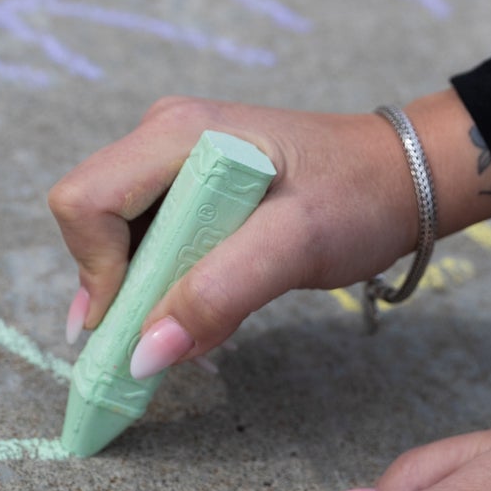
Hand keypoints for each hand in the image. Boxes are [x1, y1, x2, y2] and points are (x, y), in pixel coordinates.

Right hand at [47, 91, 490, 364]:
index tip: (138, 324)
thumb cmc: (358, 196)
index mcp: (176, 133)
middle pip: (89, 218)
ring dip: (137, 289)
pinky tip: (192, 303)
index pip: (86, 202)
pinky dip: (156, 281)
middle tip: (160, 334)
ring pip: (110, 235)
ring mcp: (168, 160)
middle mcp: (160, 136)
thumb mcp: (296, 245)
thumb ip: (218, 295)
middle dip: (113, 285)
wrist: (404, 177)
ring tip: (187, 321)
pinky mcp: (182, 186)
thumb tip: (143, 356)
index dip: (97, 270)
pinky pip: (140, 238)